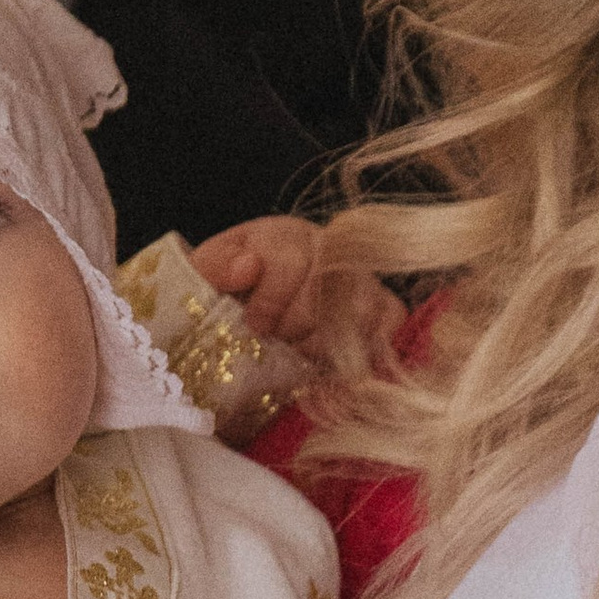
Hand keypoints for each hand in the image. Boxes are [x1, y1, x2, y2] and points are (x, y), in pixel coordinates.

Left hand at [190, 217, 396, 370]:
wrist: (251, 310)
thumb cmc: (230, 294)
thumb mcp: (206, 275)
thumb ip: (215, 266)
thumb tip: (247, 266)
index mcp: (287, 235)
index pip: (292, 261)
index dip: (271, 300)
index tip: (253, 325)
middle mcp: (332, 249)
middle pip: (330, 289)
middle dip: (297, 326)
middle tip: (277, 343)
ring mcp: (362, 278)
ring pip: (362, 310)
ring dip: (326, 343)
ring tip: (300, 355)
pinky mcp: (385, 307)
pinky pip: (392, 323)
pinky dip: (367, 347)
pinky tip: (333, 362)